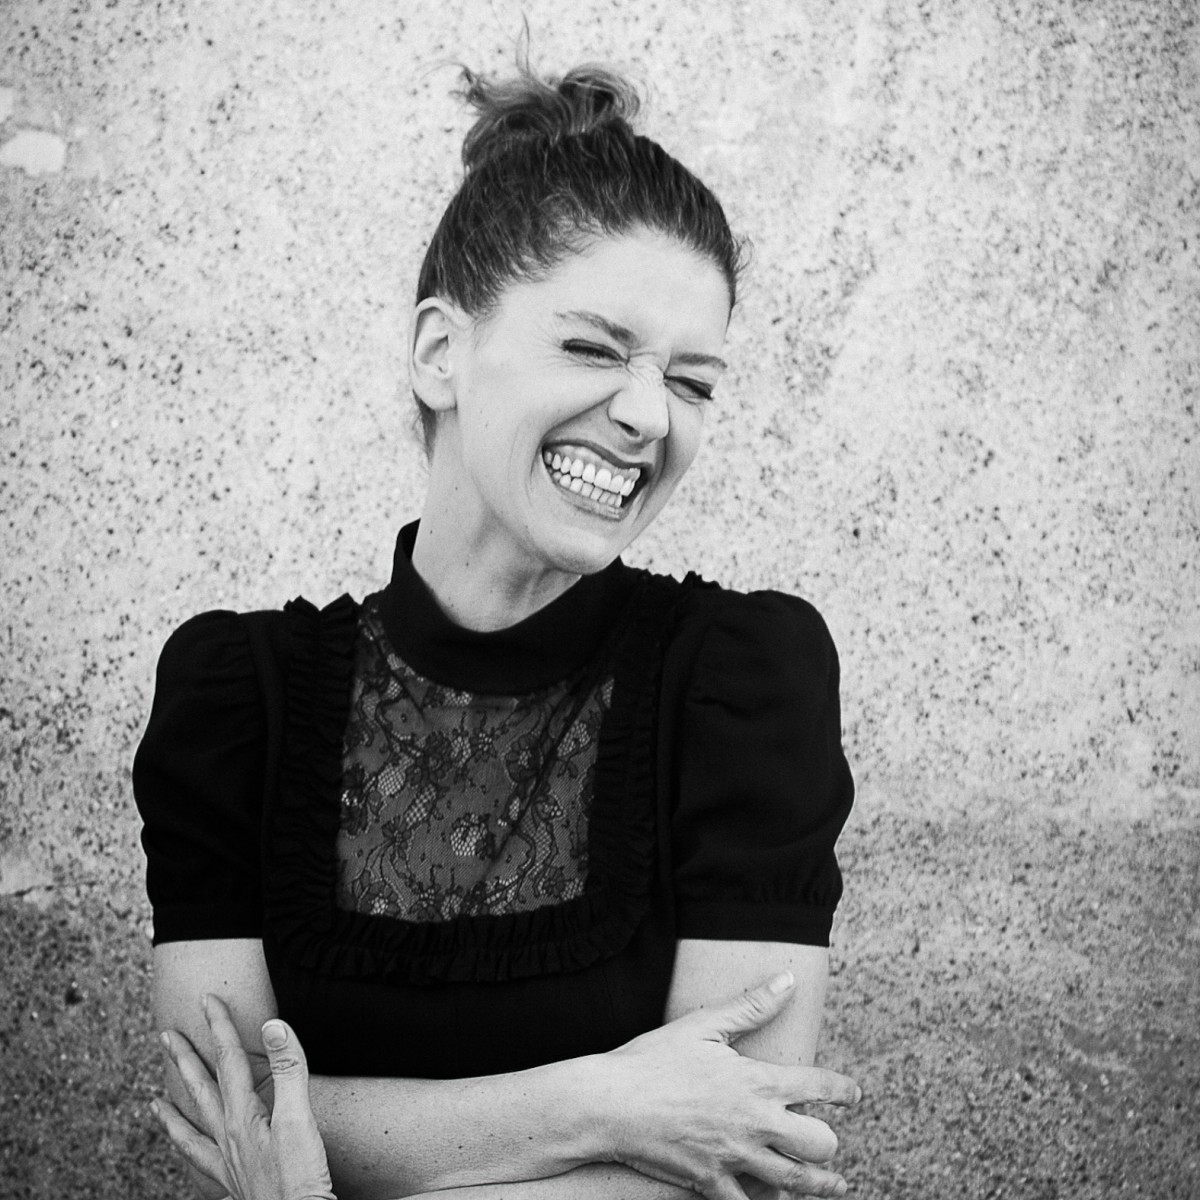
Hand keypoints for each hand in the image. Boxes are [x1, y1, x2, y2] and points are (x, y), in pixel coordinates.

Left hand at [152, 994, 336, 1199]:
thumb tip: (272, 1026)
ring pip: (191, 1132)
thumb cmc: (299, 1179)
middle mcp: (228, 1139)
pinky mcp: (235, 1185)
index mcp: (241, 1117)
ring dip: (173, 1112)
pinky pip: (202, 1165)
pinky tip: (190, 1156)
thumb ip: (288, 1070)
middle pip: (200, 1091)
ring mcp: (228, 1164)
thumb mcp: (299, 1118)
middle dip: (184, 1060)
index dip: (219, 1027)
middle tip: (166, 1037)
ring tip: (154, 1103)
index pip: (228, 1060)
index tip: (208, 1000)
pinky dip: (190, 1155)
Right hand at [598, 971, 859, 1199]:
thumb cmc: (654, 1059)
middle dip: (829, 1143)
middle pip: (818, 1144)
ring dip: (820, 1184)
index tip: (853, 1093)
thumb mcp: (703, 1025)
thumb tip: (789, 980)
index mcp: (755, 1081)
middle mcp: (754, 1123)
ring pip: (795, 1181)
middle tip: (829, 1141)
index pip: (817, 1086)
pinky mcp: (711, 1183)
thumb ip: (752, 1006)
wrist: (611, 1103)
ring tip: (835, 1186)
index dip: (841, 1090)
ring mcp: (734, 1158)